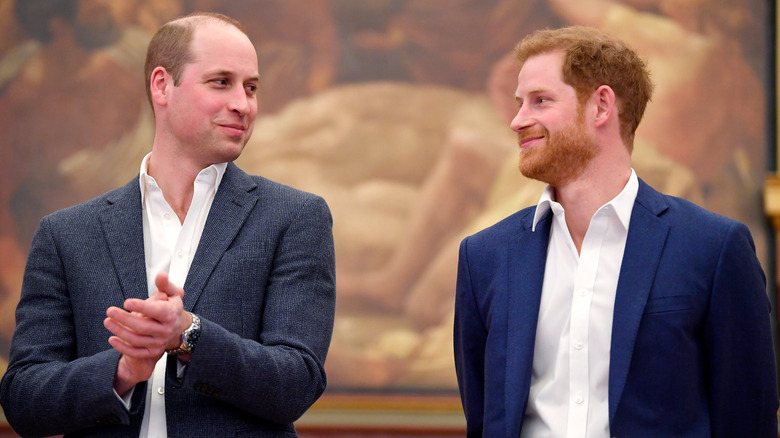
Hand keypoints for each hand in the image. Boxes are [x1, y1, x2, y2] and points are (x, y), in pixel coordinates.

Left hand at [104, 272, 189, 393]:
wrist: (177, 328)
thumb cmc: (170, 308)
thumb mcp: (172, 294)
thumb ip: (165, 284)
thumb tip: (161, 275)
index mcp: (170, 314)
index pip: (157, 311)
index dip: (142, 307)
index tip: (126, 302)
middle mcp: (166, 330)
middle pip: (142, 326)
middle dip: (124, 319)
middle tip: (110, 311)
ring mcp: (159, 343)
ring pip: (136, 339)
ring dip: (119, 331)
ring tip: (107, 321)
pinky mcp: (152, 352)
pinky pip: (136, 352)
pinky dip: (122, 347)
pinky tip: (112, 339)